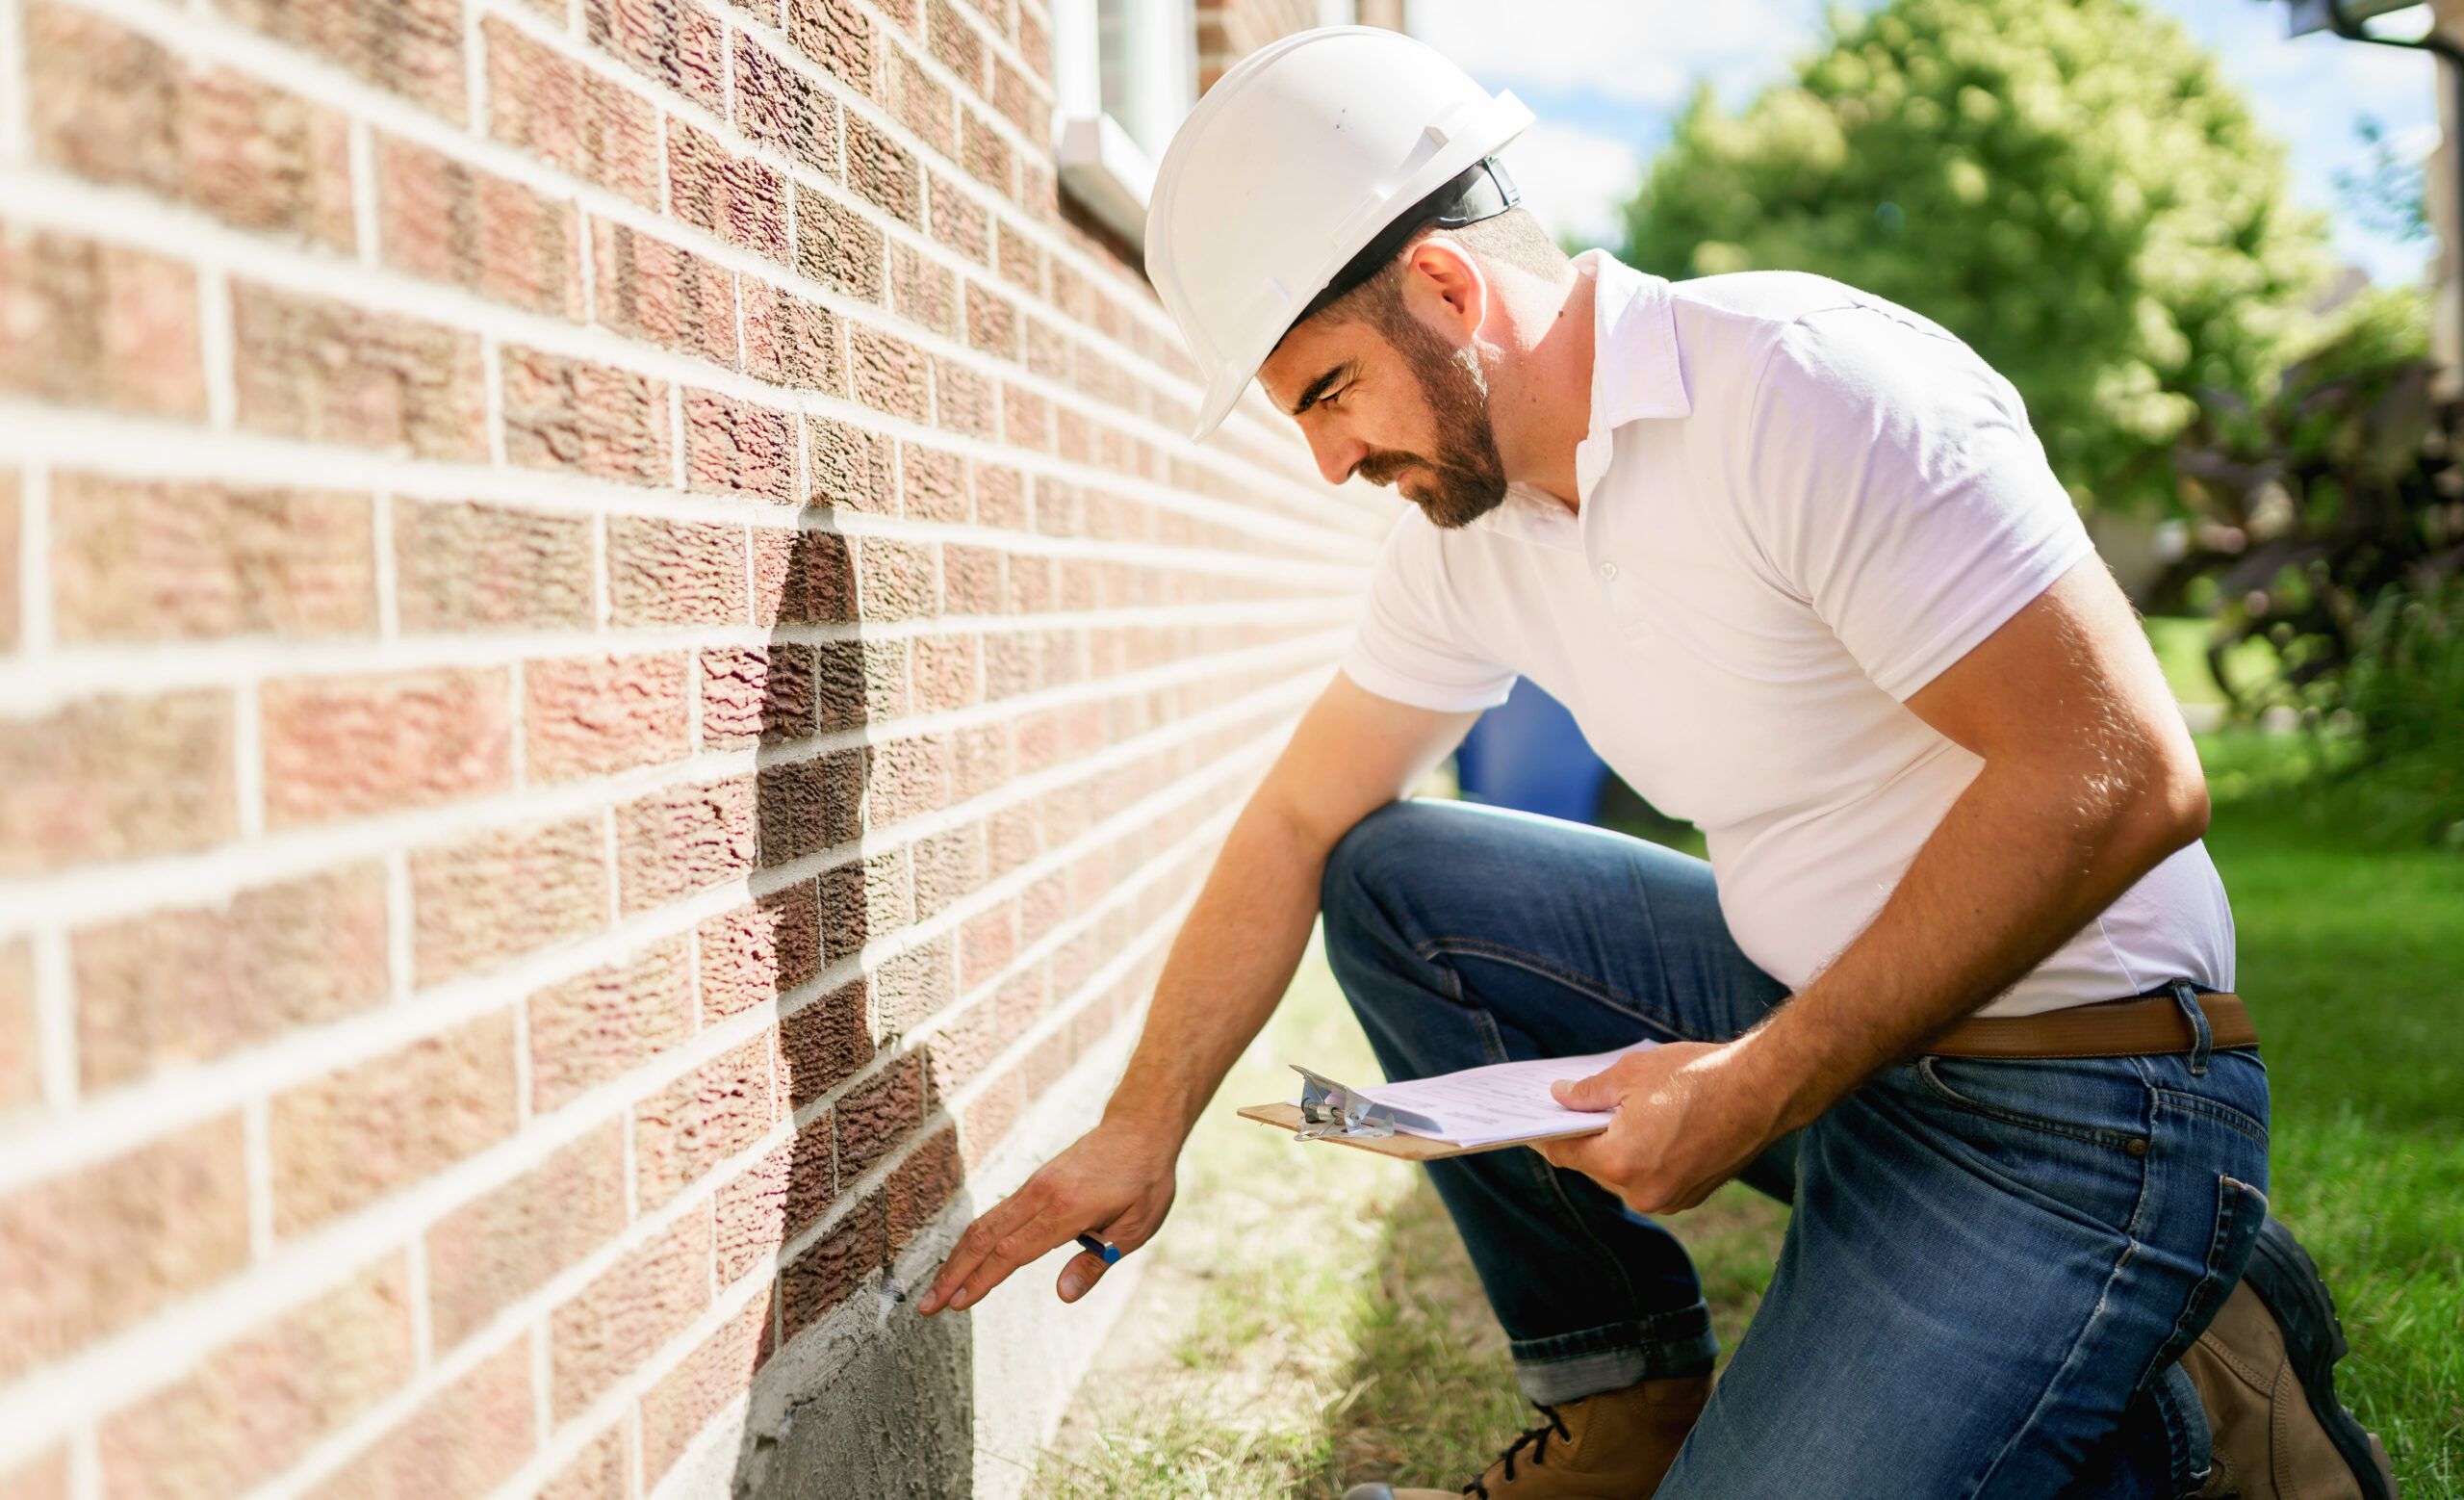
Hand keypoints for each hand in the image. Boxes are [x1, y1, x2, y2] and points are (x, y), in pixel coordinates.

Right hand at [917, 1119, 1176, 1314]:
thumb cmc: (1144, 1181)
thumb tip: (1063, 1296)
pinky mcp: (1033, 1184)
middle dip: (953, 1274)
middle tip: (925, 1307)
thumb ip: (1096, 1262)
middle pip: (985, 1237)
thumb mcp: (1135, 1228)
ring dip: (957, 1259)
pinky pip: (995, 1214)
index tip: (955, 1305)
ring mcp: (1034, 1186)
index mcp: (1067, 1210)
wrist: (1139, 1128)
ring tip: (936, 1290)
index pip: (1013, 1252)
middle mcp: (1042, 1195)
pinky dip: (973, 1241)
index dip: (981, 1280)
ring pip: (983, 1224)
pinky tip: (963, 1261)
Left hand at [1533, 1039, 1792, 1214]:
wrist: (1766, 1091)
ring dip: (1617, 1148)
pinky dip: (1645, 1157)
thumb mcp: (1632, 1073)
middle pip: (1594, 1166)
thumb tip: (1561, 1098)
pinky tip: (1650, 1128)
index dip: (1546, 1135)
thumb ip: (1589, 1092)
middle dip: (1585, 1137)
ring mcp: (1670, 1199)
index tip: (1532, 1123)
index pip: (1565, 1152)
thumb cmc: (1699, 1076)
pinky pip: (1652, 1178)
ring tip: (1616, 1114)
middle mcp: (1641, 1192)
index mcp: (1620, 1162)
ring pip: (1624, 1174)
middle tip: (1572, 1109)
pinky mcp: (1692, 1195)